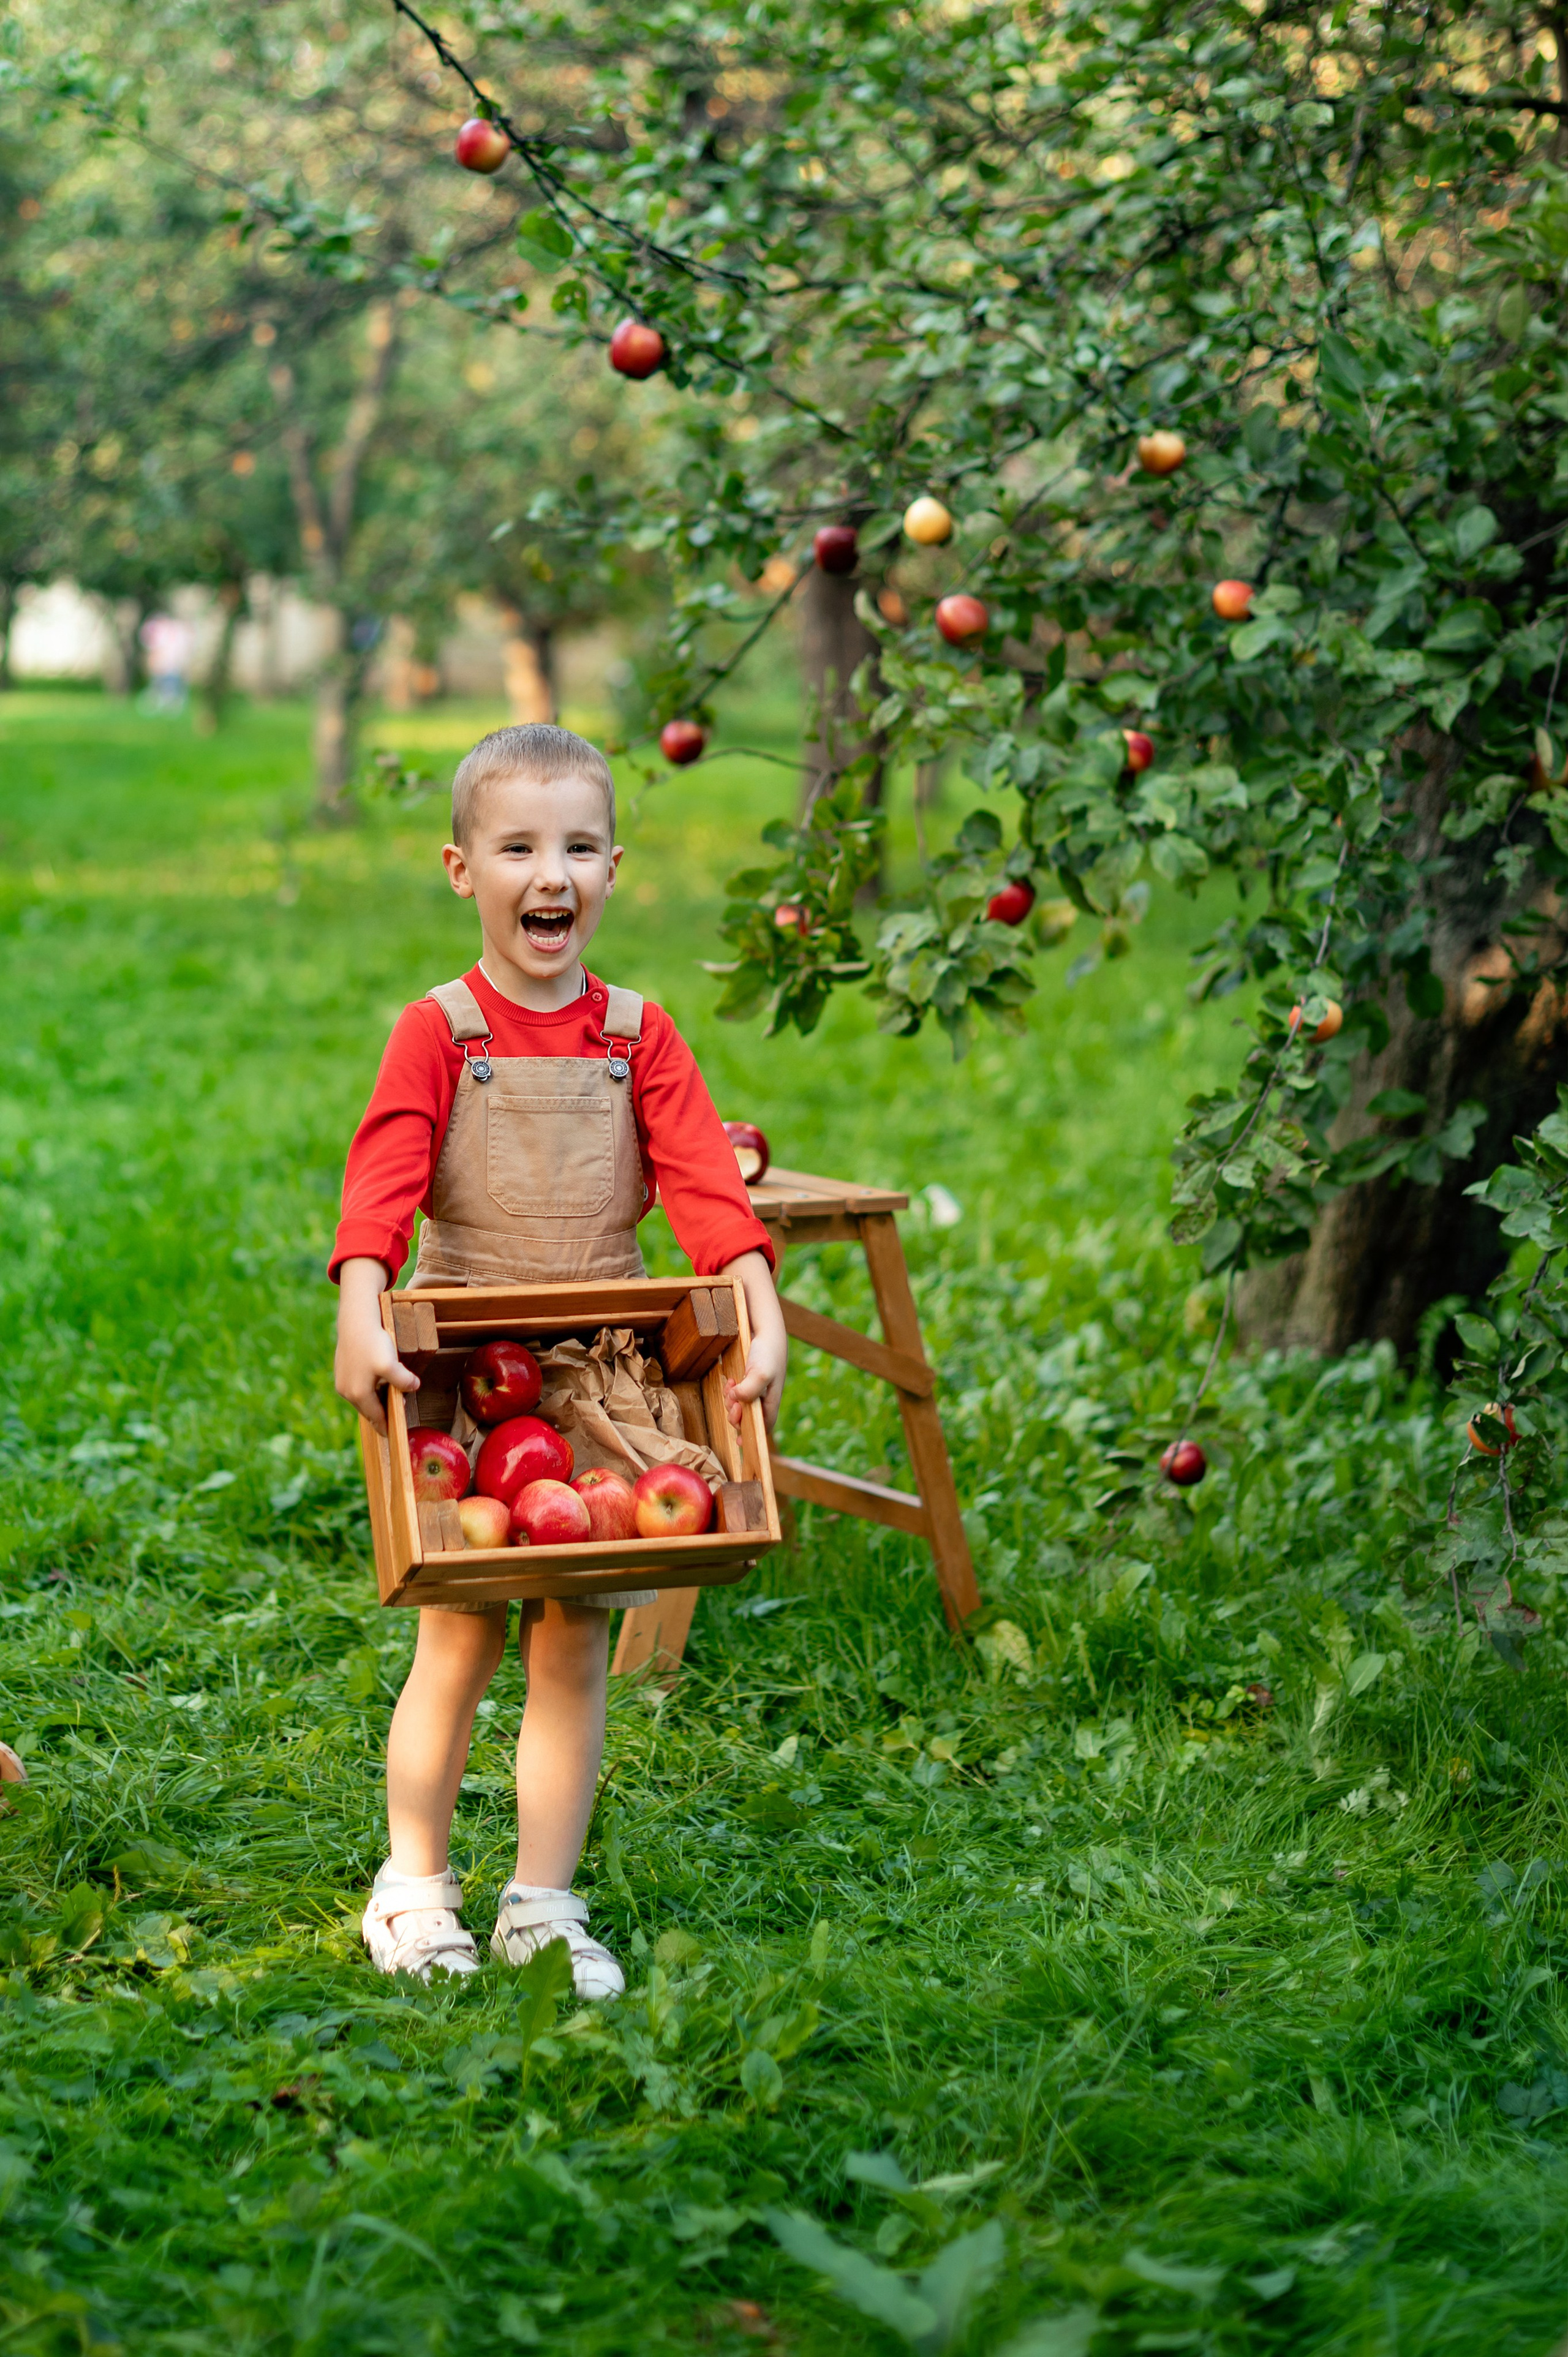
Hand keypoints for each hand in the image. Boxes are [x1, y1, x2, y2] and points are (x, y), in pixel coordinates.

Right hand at [334, 1257, 418, 1432]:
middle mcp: (346, 1390)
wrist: (355, 1319)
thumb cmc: (372, 1342)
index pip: (376, 1417)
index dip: (387, 1426)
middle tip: (395, 1421)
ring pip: (362, 1398)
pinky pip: (358, 1387)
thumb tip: (414, 1388)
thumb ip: (403, 1380)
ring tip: (390, 1403)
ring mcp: (342, 1380)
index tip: (395, 1435)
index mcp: (358, 1394)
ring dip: (375, 1402)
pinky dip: (369, 1391)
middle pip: (368, 1409)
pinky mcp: (342, 1369)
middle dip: (381, 1415)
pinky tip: (378, 1385)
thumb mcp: (390, 1364)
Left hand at [725, 1333, 785, 1430]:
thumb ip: (750, 1389)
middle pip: (746, 1420)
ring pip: (738, 1407)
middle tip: (732, 1400)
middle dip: (735, 1414)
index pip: (762, 1428)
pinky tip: (731, 1381)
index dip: (751, 1436)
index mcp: (771, 1403)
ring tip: (731, 1385)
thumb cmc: (768, 1354)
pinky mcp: (747, 1384)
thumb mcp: (761, 1373)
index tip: (738, 1441)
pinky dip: (730, 1391)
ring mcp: (755, 1392)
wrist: (766, 1332)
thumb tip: (736, 1401)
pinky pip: (735, 1395)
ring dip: (730, 1401)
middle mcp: (763, 1401)